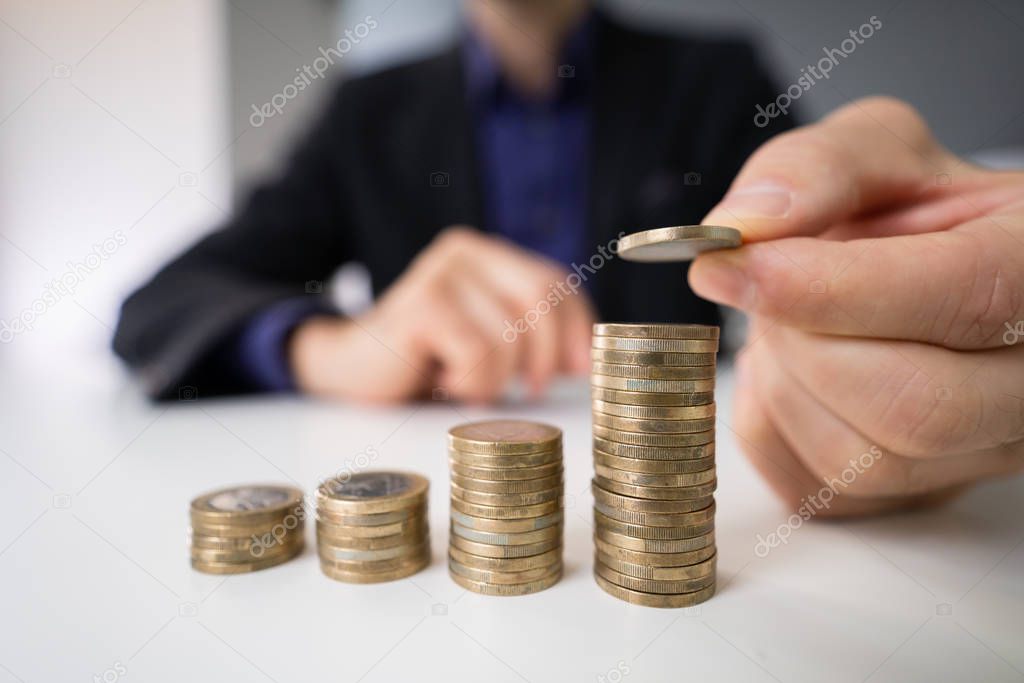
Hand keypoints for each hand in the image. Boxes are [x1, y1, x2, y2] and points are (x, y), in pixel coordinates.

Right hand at [289, 226, 594, 403]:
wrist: (351, 371)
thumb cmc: (426, 360)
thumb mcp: (488, 339)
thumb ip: (532, 332)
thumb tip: (589, 361)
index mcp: (486, 253)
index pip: (557, 284)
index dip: (578, 331)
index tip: (582, 373)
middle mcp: (464, 251)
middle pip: (541, 302)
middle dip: (544, 357)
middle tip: (529, 391)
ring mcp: (441, 274)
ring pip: (511, 337)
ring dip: (495, 379)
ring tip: (462, 380)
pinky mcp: (422, 305)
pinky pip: (479, 354)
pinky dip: (470, 383)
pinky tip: (442, 379)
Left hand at [689, 97, 1023, 515]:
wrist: (917, 269)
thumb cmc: (908, 213)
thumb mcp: (874, 152)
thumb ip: (814, 167)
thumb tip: (746, 224)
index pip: (965, 295)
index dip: (831, 289)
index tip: (733, 266)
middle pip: (914, 406)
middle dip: (803, 343)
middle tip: (765, 287)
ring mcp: (987, 451)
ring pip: (858, 460)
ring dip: (783, 383)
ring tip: (786, 323)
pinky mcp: (920, 494)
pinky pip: (816, 490)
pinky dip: (771, 424)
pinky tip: (791, 371)